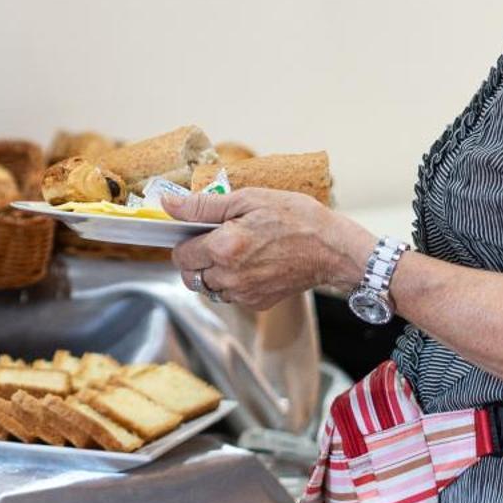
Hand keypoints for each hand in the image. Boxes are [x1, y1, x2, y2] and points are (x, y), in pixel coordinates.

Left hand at [164, 189, 373, 311]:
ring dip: (211, 271)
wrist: (333, 250)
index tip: (195, 230)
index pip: (180, 253)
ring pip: (207, 287)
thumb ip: (203, 205)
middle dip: (195, 257)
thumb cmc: (296, 218)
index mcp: (224, 247)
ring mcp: (244, 293)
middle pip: (189, 274)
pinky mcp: (256, 303)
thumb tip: (169, 204)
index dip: (184, 240)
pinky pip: (229, 296)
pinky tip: (249, 263)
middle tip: (214, 239)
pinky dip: (231, 282)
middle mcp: (230, 276)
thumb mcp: (249, 199)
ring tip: (233, 251)